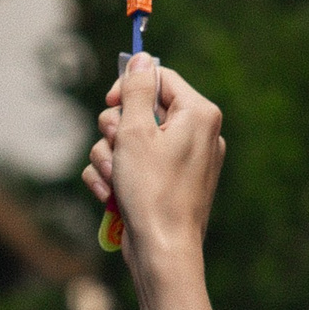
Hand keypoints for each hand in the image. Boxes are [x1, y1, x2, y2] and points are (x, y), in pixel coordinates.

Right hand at [82, 55, 223, 309]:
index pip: (159, 77)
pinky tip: (112, 196)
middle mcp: (196, 134)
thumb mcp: (137, 132)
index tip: (109, 104)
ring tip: (113, 181)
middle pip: (140, 110)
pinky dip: (116, 178)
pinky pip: (132, 166)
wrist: (163, 252)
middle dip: (115, 132)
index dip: (128, 88)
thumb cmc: (152, 191)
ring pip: (128, 141)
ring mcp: (182, 161)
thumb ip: (137, 90)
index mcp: (199, 114)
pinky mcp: (167, 183)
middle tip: (116, 151)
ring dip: (109, 159)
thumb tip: (141, 58)